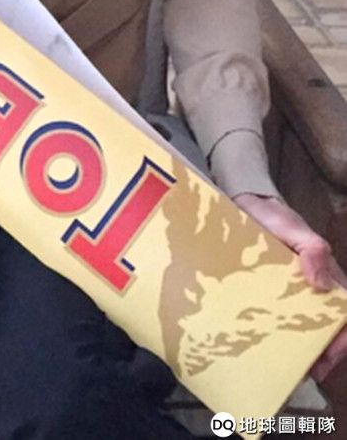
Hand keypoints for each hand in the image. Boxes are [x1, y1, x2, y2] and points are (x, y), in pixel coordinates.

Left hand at [233, 192, 346, 380]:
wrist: (241, 205)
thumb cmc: (273, 217)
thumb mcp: (292, 228)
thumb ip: (311, 248)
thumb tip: (322, 285)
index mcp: (326, 277)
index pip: (344, 312)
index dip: (342, 338)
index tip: (329, 357)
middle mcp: (311, 289)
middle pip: (325, 327)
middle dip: (321, 353)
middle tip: (306, 371)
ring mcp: (289, 293)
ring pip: (301, 327)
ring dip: (299, 349)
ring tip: (285, 368)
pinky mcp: (267, 292)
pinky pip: (275, 317)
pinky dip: (276, 335)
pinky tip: (264, 348)